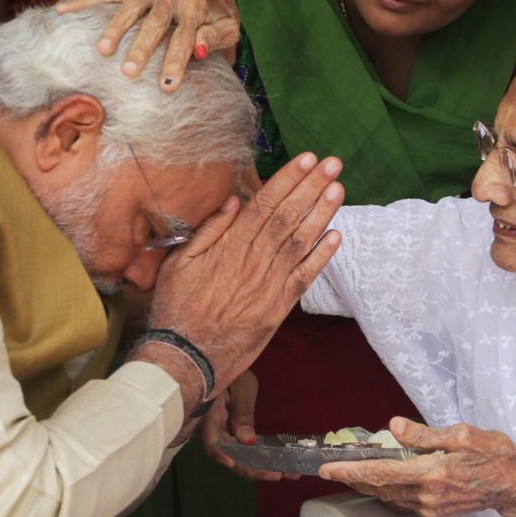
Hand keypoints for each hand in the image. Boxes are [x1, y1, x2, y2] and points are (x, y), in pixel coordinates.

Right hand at [56, 0, 239, 90]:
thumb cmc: (217, 19)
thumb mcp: (228, 29)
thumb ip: (215, 39)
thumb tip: (198, 50)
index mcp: (195, 7)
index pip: (183, 38)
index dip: (175, 62)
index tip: (166, 86)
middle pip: (154, 24)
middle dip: (141, 49)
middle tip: (129, 73)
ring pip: (130, 8)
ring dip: (115, 29)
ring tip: (103, 51)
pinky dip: (85, 2)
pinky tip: (63, 11)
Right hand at [147, 152, 342, 396]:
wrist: (187, 356)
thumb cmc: (177, 308)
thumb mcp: (180, 263)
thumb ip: (208, 230)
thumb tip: (233, 200)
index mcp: (230, 245)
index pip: (265, 203)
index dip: (288, 180)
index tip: (306, 160)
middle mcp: (254, 260)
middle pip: (288, 216)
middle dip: (312, 187)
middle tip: (332, 164)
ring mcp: (269, 284)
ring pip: (301, 241)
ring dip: (322, 213)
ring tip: (338, 188)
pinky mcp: (279, 307)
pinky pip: (305, 277)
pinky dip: (321, 256)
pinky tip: (336, 235)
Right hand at [198, 370, 298, 480]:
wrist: (228, 361)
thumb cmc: (232, 368)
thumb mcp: (240, 384)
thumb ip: (242, 412)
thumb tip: (247, 442)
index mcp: (210, 414)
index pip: (211, 440)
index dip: (222, 455)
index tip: (234, 465)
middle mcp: (213, 428)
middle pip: (228, 455)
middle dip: (252, 468)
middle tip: (278, 475)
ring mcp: (223, 432)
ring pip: (238, 455)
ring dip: (261, 466)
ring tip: (288, 473)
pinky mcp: (232, 432)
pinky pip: (244, 449)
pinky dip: (261, 457)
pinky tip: (281, 464)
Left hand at [317, 417, 515, 516]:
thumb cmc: (495, 456)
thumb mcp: (463, 435)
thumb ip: (424, 434)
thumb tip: (393, 426)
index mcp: (432, 473)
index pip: (381, 472)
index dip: (351, 471)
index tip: (328, 468)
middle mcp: (428, 495)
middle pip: (380, 486)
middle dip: (354, 477)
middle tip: (332, 466)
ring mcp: (431, 508)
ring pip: (390, 495)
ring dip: (372, 482)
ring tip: (355, 468)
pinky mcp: (435, 514)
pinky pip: (404, 500)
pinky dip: (392, 488)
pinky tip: (389, 476)